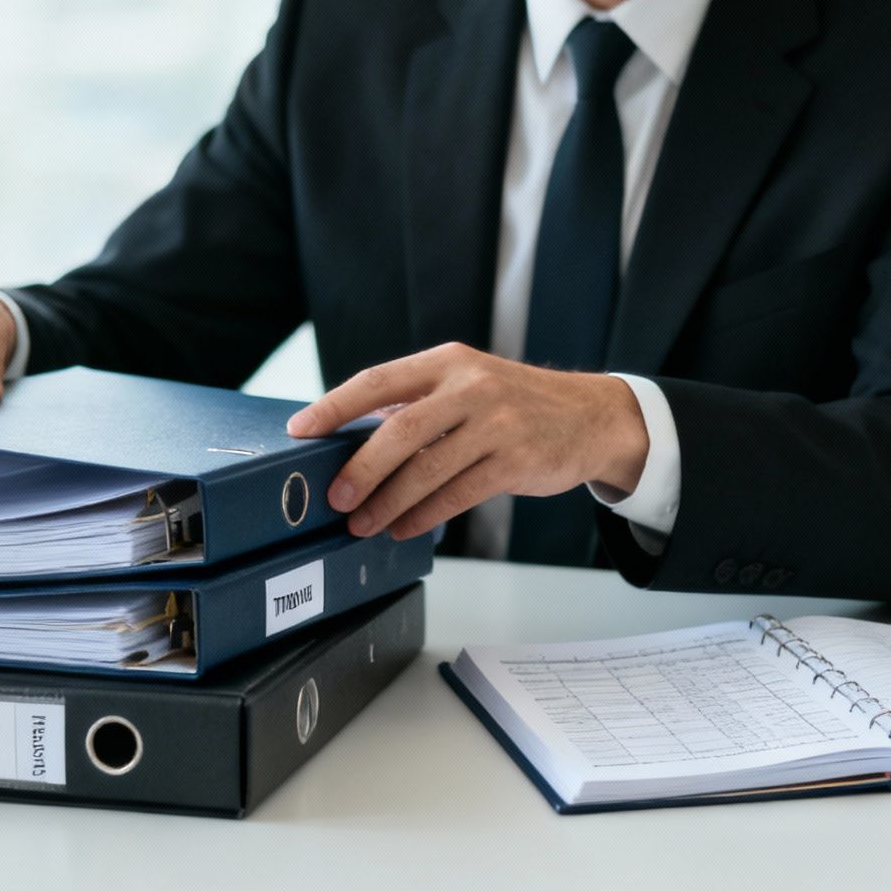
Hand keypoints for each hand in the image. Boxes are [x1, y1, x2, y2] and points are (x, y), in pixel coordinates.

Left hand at [285, 343, 648, 540]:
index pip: (377, 380)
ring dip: (388, 503)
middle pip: (399, 430)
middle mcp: (470, 387)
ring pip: (426, 470)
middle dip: (360, 469)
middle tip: (334, 497)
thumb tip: (351, 439)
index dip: (333, 406)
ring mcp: (496, 424)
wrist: (591, 417)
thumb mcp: (468, 386)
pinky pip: (457, 494)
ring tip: (362, 524)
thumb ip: (418, 405)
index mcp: (448, 362)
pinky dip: (424, 516)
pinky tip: (403, 527)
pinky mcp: (515, 461)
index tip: (299, 432)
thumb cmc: (516, 405)